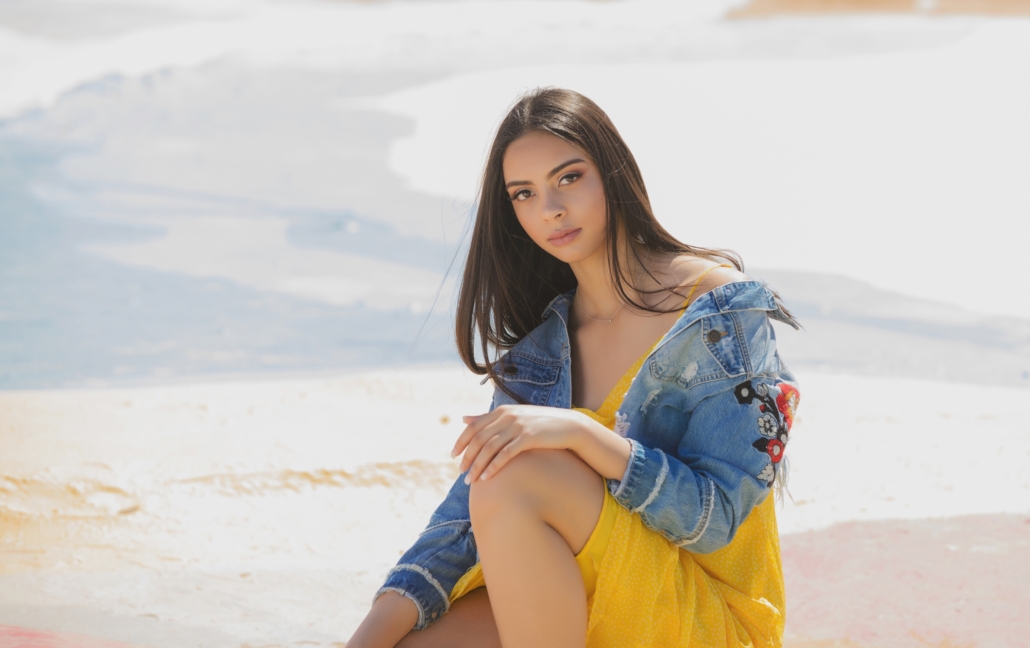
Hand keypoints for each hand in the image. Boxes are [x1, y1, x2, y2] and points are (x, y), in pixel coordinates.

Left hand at [451, 405, 587, 483]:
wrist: (567, 425)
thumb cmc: (538, 424)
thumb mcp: (512, 417)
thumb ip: (487, 419)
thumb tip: (463, 419)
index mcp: (501, 411)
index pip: (473, 427)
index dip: (461, 442)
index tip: (454, 456)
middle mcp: (507, 416)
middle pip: (479, 439)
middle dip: (467, 457)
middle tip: (461, 473)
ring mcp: (517, 426)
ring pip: (489, 448)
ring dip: (477, 466)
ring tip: (471, 481)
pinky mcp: (528, 438)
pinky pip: (505, 454)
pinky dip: (493, 467)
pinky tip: (487, 478)